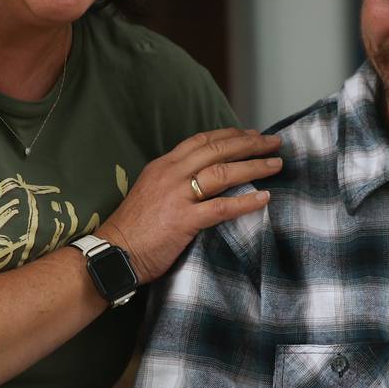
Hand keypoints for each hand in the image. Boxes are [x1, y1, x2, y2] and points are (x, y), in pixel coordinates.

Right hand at [98, 127, 281, 281]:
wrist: (112, 254)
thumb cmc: (132, 230)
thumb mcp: (151, 192)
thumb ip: (175, 182)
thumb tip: (202, 181)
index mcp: (163, 166)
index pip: (200, 141)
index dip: (228, 134)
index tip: (250, 133)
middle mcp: (171, 174)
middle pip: (216, 150)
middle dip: (249, 144)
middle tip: (273, 142)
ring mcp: (177, 196)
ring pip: (222, 172)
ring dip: (254, 166)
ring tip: (276, 164)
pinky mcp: (184, 220)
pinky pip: (221, 207)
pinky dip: (245, 201)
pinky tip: (264, 197)